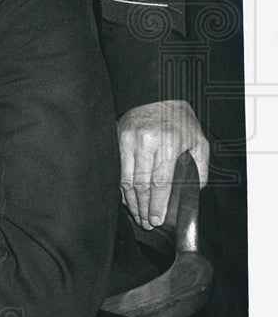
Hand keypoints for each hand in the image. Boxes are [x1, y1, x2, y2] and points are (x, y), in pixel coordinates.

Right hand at [117, 100, 208, 229]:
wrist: (156, 94)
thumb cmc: (179, 119)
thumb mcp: (198, 140)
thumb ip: (199, 167)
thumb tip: (192, 190)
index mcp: (167, 144)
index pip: (159, 182)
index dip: (157, 204)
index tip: (157, 219)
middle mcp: (145, 142)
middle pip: (140, 184)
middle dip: (143, 207)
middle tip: (146, 222)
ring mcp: (127, 139)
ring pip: (125, 178)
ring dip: (130, 200)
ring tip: (136, 214)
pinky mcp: (116, 137)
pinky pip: (117, 168)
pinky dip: (121, 186)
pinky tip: (126, 197)